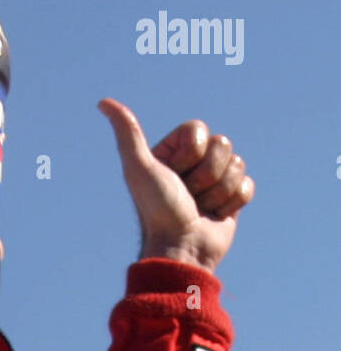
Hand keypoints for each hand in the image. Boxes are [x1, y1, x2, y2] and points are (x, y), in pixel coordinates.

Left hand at [97, 98, 254, 272]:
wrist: (181, 249)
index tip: (174, 176)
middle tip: (188, 196)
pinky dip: (233, 202)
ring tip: (200, 208)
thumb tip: (103, 102)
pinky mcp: (231, 199)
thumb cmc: (158, 210)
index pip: (201, 130)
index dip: (191, 154)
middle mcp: (193, 164)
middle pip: (222, 145)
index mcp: (173, 151)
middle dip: (206, 174)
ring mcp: (214, 180)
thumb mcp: (139, 168)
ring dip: (218, 191)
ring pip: (237, 164)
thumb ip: (128, 133)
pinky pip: (247, 185)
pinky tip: (215, 215)